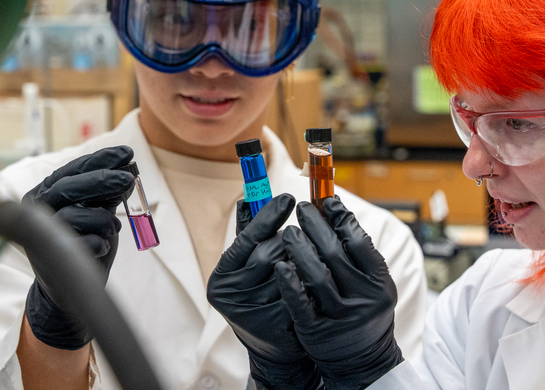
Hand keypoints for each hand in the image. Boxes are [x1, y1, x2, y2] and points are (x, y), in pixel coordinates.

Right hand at [22, 145, 134, 348]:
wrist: (64, 286)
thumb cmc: (82, 240)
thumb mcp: (96, 211)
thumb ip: (106, 193)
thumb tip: (129, 170)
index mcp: (45, 192)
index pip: (72, 170)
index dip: (100, 159)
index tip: (128, 153)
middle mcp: (38, 209)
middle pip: (68, 187)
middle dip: (102, 180)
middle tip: (129, 178)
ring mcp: (42, 234)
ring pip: (74, 215)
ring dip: (103, 219)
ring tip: (114, 227)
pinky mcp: (52, 259)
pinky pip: (83, 244)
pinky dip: (99, 243)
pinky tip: (102, 246)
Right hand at [207, 194, 321, 389]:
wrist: (273, 348)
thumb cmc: (262, 293)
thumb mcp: (250, 264)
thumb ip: (249, 232)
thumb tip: (249, 196)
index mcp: (222, 276)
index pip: (246, 238)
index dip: (268, 216)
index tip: (288, 197)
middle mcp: (231, 295)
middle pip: (268, 255)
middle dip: (290, 241)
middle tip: (304, 232)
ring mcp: (251, 314)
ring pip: (288, 273)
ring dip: (304, 259)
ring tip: (312, 255)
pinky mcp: (275, 328)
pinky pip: (300, 294)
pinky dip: (312, 282)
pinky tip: (321, 277)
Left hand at [275, 197, 402, 389]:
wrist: (363, 361)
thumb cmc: (365, 310)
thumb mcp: (373, 283)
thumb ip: (359, 251)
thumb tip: (335, 206)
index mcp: (380, 283)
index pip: (360, 242)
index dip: (342, 218)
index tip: (326, 201)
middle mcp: (363, 299)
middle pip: (336, 253)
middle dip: (316, 227)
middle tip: (302, 209)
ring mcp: (340, 317)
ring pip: (316, 275)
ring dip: (300, 248)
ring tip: (288, 231)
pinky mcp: (316, 331)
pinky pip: (300, 302)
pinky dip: (289, 282)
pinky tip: (279, 264)